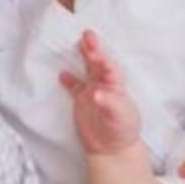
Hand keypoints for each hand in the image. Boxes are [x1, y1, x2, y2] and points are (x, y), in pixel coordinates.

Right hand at [59, 30, 141, 154]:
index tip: (94, 51)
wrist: (111, 148)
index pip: (110, 68)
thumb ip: (109, 104)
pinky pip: (74, 86)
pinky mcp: (81, 100)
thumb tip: (96, 93)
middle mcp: (105, 85)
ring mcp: (92, 91)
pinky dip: (68, 79)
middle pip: (98, 63)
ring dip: (82, 57)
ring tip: (75, 43)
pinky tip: (62, 73)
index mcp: (117, 86)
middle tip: (87, 34)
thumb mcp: (120, 117)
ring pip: (87, 70)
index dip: (103, 58)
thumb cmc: (122, 130)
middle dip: (93, 48)